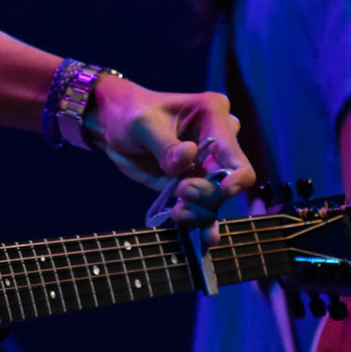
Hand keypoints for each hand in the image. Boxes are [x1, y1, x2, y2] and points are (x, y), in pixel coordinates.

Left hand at [86, 78, 257, 235]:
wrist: (113, 124)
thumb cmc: (131, 112)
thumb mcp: (142, 123)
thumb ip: (165, 144)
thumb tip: (188, 158)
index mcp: (213, 114)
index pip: (235, 151)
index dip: (237, 175)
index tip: (224, 191)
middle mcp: (218, 141)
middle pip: (228, 180)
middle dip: (206, 193)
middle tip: (180, 189)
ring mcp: (206, 166)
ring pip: (216, 199)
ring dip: (200, 211)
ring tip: (178, 211)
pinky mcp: (192, 184)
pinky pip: (203, 208)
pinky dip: (202, 223)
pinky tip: (206, 239)